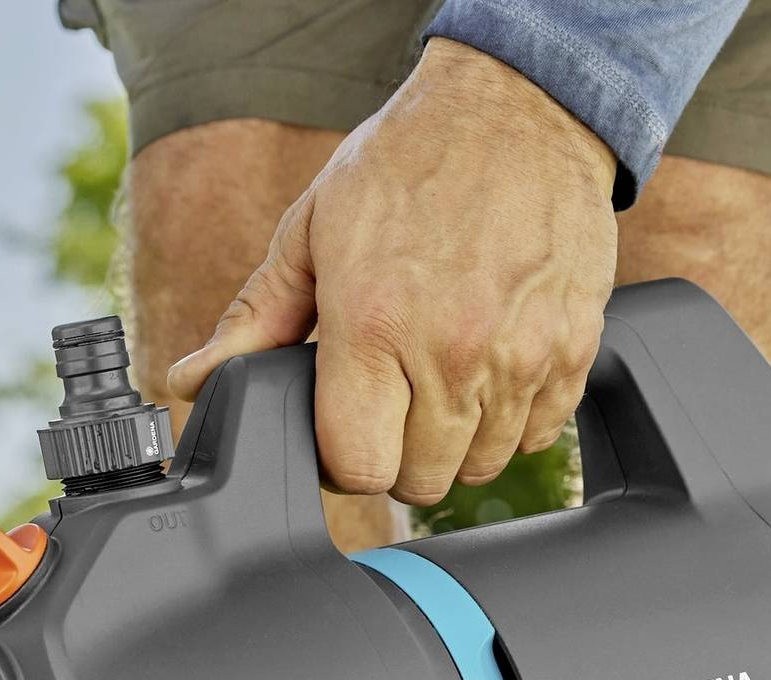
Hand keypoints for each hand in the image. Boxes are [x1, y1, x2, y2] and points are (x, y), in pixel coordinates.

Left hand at [169, 37, 620, 505]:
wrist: (519, 107)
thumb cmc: (409, 161)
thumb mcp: (311, 230)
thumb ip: (255, 318)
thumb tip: (195, 381)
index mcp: (374, 325)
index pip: (356, 467)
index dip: (341, 463)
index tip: (343, 432)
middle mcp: (451, 351)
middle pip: (420, 481)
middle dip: (397, 457)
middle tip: (392, 405)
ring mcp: (520, 355)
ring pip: (481, 466)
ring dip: (456, 443)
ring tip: (441, 383)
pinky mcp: (574, 350)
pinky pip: (540, 435)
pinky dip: (513, 422)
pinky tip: (490, 372)